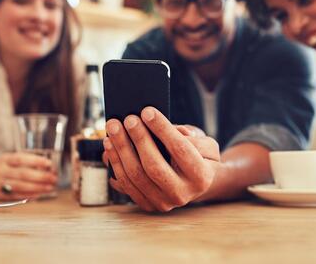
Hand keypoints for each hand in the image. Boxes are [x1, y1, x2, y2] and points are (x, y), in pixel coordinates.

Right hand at [0, 153, 56, 199]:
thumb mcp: (1, 160)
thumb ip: (18, 163)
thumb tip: (41, 165)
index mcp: (2, 159)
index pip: (21, 158)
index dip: (36, 160)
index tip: (49, 163)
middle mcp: (0, 170)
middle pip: (23, 173)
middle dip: (41, 176)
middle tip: (54, 178)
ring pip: (20, 186)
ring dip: (37, 187)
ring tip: (50, 187)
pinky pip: (13, 196)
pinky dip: (27, 196)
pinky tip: (37, 195)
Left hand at [103, 106, 220, 211]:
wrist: (192, 183)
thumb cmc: (198, 157)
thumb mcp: (206, 144)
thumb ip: (194, 137)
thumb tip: (174, 130)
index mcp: (201, 176)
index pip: (180, 149)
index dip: (162, 129)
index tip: (147, 111)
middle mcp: (181, 194)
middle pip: (154, 165)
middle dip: (139, 138)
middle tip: (128, 118)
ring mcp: (162, 202)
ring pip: (136, 175)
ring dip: (121, 149)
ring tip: (113, 128)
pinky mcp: (146, 204)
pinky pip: (126, 183)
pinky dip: (115, 162)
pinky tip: (109, 144)